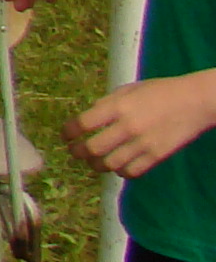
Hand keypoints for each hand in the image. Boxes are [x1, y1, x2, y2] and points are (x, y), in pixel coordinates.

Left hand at [70, 73, 215, 177]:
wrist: (196, 101)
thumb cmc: (161, 91)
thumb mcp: (129, 89)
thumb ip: (108, 103)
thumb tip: (89, 118)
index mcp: (118, 105)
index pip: (83, 123)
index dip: (69, 132)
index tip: (65, 135)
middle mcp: (128, 126)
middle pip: (93, 148)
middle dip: (78, 152)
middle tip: (75, 152)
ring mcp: (143, 143)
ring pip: (109, 164)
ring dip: (97, 165)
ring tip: (94, 162)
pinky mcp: (157, 156)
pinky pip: (131, 172)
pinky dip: (120, 172)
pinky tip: (118, 166)